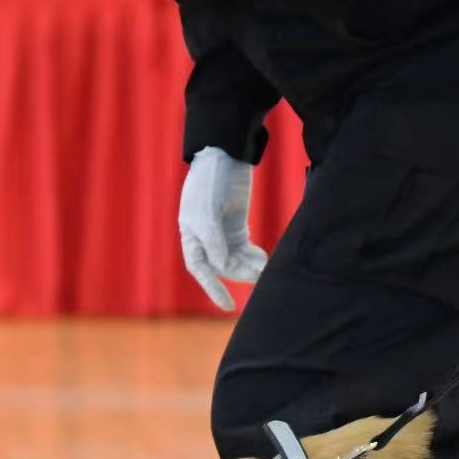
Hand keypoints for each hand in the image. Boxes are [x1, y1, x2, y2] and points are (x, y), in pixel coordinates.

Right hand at [178, 147, 266, 311]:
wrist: (224, 153)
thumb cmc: (210, 181)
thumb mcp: (209, 212)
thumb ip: (214, 242)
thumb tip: (223, 268)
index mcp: (191, 234)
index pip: (200, 268)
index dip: (213, 288)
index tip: (228, 305)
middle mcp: (204, 237)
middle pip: (222, 266)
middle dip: (240, 274)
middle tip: (260, 279)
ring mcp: (221, 232)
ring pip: (236, 259)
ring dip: (250, 267)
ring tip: (266, 271)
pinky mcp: (236, 225)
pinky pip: (245, 249)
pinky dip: (254, 256)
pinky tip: (265, 260)